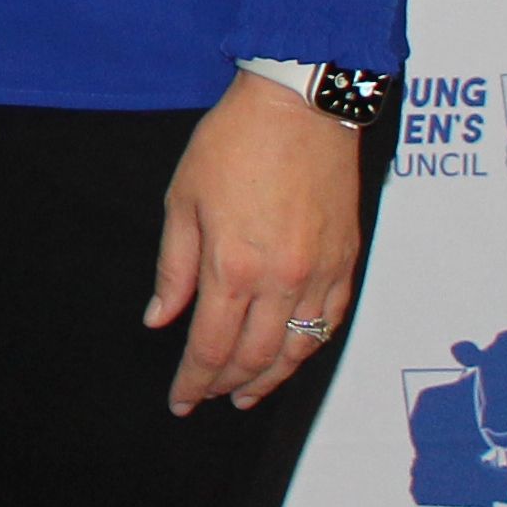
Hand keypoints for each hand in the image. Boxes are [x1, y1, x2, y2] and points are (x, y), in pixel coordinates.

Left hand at [148, 77, 365, 414]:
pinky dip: (308, 348)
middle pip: (254, 358)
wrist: (300, 106)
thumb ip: (173, 267)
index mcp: (232, 267)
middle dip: (227, 386)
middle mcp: (280, 280)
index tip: (180, 400)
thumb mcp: (182, 200)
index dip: (194, 381)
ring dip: (270, 379)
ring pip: (297, 349)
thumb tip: (160, 317)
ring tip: (246, 395)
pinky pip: (330, 322)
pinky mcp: (346, 262)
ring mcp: (319, 274)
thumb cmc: (233, 143)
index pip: (210, 347)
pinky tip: (290, 356)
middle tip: (208, 398)